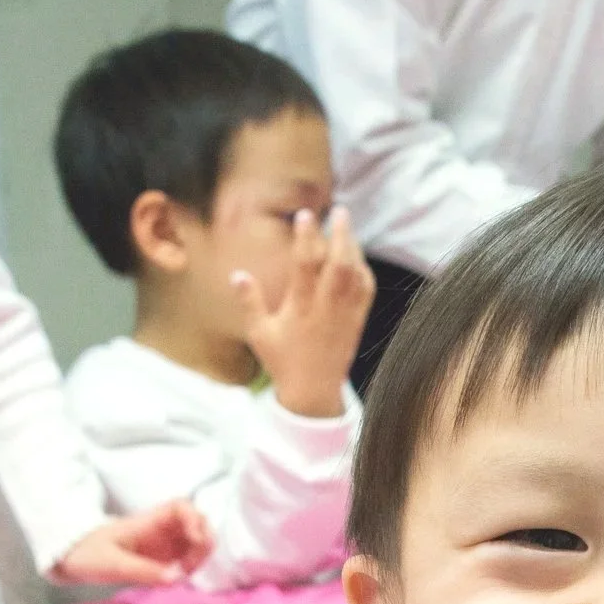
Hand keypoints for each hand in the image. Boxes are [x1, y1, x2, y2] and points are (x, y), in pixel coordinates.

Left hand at [54, 500, 213, 586]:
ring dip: (199, 556)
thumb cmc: (88, 554)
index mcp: (148, 522)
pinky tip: (178, 578)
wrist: (72, 558)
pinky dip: (191, 567)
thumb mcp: (112, 565)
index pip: (181, 507)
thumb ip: (144, 571)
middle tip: (189, 567)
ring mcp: (164, 543)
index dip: (194, 519)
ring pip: (196, 541)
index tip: (195, 540)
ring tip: (182, 575)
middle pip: (197, 523)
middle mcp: (161, 529)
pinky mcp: (163, 558)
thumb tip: (176, 578)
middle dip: (203, 542)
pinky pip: (187, 557)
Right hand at [232, 207, 374, 417]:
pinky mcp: (358, 321)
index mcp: (301, 309)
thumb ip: (249, 302)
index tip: (305, 215)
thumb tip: (237, 274)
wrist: (314, 393)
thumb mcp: (259, 334)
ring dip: (353, 246)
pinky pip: (366, 290)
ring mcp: (346, 314)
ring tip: (346, 224)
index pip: (305, 266)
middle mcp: (326, 308)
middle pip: (338, 264)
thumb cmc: (282, 362)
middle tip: (338, 210)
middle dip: (340, 234)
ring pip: (355, 274)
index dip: (306, 238)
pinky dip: (363, 268)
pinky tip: (356, 255)